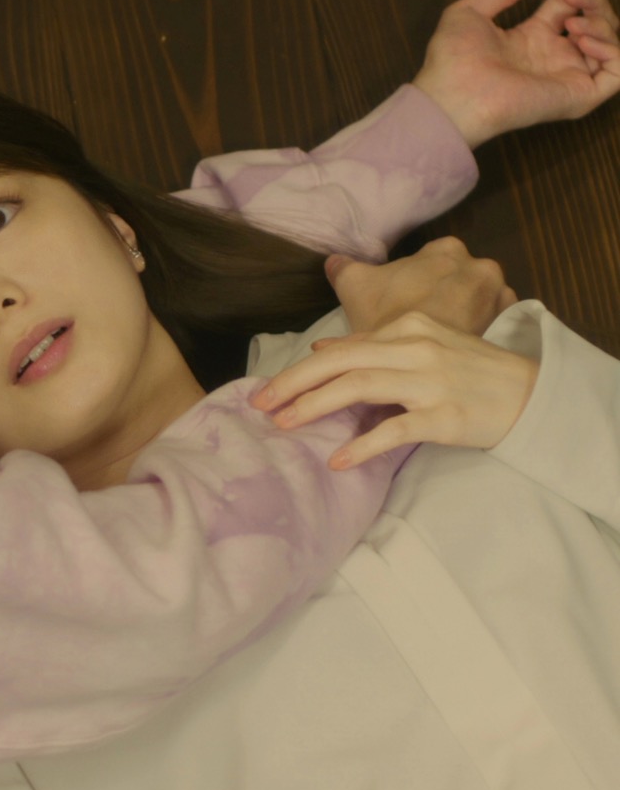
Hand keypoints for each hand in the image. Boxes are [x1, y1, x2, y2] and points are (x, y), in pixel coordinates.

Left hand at [251, 312, 538, 468]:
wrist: (529, 393)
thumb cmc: (468, 371)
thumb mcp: (421, 346)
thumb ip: (371, 347)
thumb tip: (320, 349)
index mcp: (405, 329)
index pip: (340, 349)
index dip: (298, 371)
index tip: (265, 391)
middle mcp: (414, 349)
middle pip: (340, 364)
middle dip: (294, 385)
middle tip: (260, 407)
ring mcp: (429, 382)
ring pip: (359, 389)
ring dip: (315, 408)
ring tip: (285, 425)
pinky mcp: (444, 416)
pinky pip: (395, 429)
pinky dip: (363, 445)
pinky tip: (338, 460)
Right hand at [330, 237, 517, 335]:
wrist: (416, 369)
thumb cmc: (386, 320)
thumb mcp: (355, 290)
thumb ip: (345, 270)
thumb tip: (333, 261)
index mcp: (446, 250)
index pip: (428, 262)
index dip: (410, 283)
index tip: (400, 304)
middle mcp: (480, 266)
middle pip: (454, 281)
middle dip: (439, 298)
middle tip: (416, 322)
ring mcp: (499, 298)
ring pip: (474, 303)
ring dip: (459, 315)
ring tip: (433, 336)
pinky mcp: (507, 328)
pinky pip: (489, 325)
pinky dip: (474, 332)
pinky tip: (452, 344)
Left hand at [413, 0, 619, 146]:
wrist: (451, 98)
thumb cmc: (452, 62)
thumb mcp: (470, 12)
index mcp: (531, 39)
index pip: (569, 7)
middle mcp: (552, 58)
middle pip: (595, 21)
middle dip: (593, 0)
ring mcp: (566, 78)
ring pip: (610, 44)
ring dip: (602, 22)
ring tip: (573, 23)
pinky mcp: (577, 97)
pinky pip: (617, 74)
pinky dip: (612, 50)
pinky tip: (582, 41)